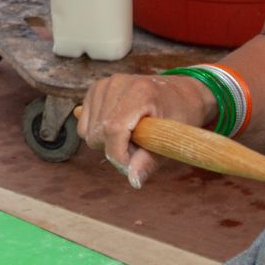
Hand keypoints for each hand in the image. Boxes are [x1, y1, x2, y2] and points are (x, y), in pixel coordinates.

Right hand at [77, 74, 214, 188]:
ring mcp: (103, 85)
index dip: (118, 154)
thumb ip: (149, 160)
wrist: (178, 91)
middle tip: (138, 146)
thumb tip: (132, 181)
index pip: (113, 129)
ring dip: (106, 142)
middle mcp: (117, 84)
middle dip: (115, 149)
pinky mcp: (94, 90)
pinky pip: (84, 124)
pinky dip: (98, 133)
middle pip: (98, 133)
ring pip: (88, 131)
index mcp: (140, 92)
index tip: (130, 165)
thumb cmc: (180, 114)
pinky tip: (118, 128)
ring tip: (129, 136)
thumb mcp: (172, 140)